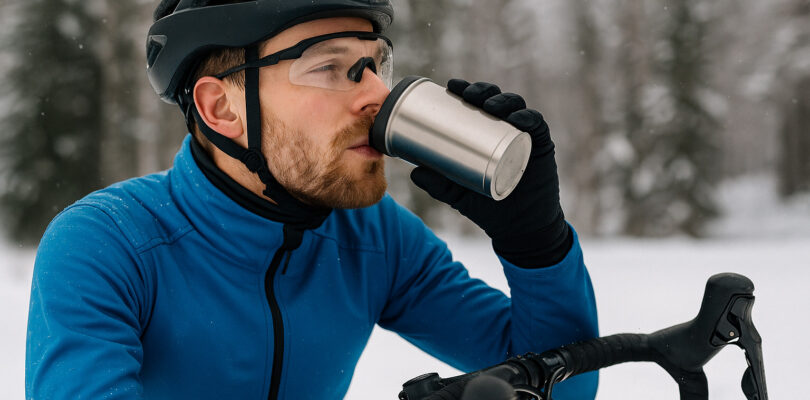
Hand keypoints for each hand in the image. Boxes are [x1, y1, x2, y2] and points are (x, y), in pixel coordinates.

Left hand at [410, 79, 571, 267]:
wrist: (519, 229)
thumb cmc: (489, 207)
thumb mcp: (458, 195)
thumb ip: (438, 184)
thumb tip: (412, 173)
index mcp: (487, 134)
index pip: (477, 105)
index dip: (467, 90)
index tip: (452, 85)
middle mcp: (506, 130)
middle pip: (496, 100)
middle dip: (483, 90)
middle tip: (468, 94)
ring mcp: (524, 137)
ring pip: (517, 107)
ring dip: (503, 100)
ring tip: (489, 105)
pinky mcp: (542, 148)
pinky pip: (538, 127)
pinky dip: (529, 119)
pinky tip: (517, 118)